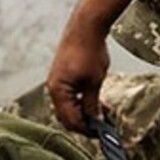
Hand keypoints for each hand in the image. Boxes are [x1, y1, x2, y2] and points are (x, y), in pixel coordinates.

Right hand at [46, 19, 109, 133]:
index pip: (71, 120)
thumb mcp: (94, 82)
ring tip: (105, 114)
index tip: (103, 133)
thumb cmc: (89, 50)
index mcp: (58, 91)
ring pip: (70, 107)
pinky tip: (98, 102)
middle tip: (104, 126)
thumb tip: (94, 121)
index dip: (87, 129)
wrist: (85, 27)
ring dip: (85, 112)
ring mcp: (57, 82)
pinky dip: (82, 102)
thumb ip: (92, 104)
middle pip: (67, 116)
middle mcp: (54, 88)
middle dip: (85, 123)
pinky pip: (70, 96)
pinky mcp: (63, 77)